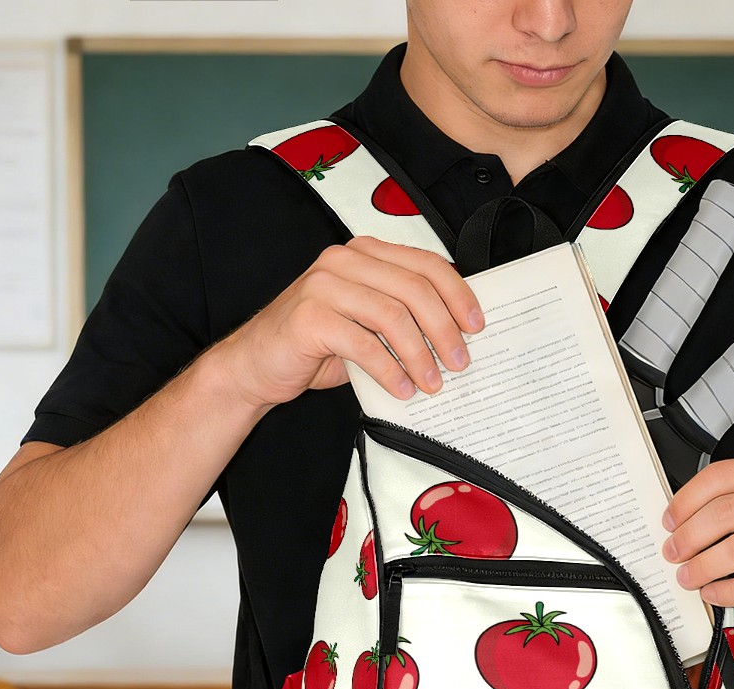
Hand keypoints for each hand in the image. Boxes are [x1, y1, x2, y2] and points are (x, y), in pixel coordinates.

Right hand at [210, 236, 482, 408]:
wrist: (257, 365)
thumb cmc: (317, 346)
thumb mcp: (366, 324)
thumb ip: (401, 317)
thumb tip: (455, 337)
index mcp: (364, 254)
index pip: (424, 264)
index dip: (457, 294)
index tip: (477, 326)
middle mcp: (344, 261)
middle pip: (414, 289)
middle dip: (444, 329)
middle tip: (460, 363)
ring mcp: (323, 285)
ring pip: (392, 316)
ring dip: (420, 355)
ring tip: (433, 383)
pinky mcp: (308, 317)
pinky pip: (363, 344)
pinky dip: (389, 370)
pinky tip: (402, 390)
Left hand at [661, 454, 733, 612]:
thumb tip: (688, 515)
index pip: (723, 476)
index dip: (686, 500)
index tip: (670, 519)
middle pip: (725, 513)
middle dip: (688, 536)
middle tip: (673, 552)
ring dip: (702, 566)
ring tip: (688, 576)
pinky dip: (727, 592)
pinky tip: (714, 593)